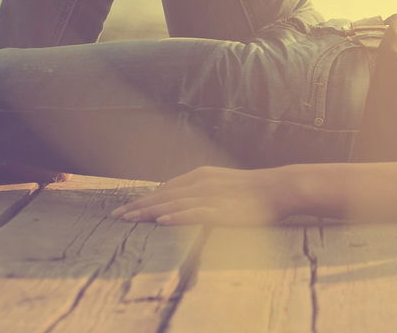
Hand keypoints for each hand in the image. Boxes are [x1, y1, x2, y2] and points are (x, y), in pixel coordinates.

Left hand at [110, 165, 302, 225]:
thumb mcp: (224, 183)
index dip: (144, 198)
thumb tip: (184, 200)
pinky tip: (162, 221)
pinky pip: (194, 213)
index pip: (166, 188)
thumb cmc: (254, 190)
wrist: (280, 188)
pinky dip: (176, 217)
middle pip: (163, 195)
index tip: (126, 208)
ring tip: (129, 220)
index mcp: (202, 176)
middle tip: (116, 216)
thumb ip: (203, 189)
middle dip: (138, 206)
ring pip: (173, 204)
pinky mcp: (222, 209)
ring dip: (149, 212)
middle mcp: (202, 183)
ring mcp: (211, 196)